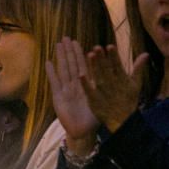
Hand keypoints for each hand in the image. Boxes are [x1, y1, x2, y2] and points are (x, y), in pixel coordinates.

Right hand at [46, 38, 99, 154]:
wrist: (82, 131)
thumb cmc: (94, 117)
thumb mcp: (103, 99)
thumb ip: (109, 85)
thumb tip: (120, 76)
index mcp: (86, 84)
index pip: (83, 65)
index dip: (80, 54)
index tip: (77, 42)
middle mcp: (75, 85)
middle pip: (71, 64)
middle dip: (69, 51)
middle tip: (66, 37)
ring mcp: (66, 89)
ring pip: (63, 70)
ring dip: (60, 57)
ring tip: (58, 44)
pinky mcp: (58, 97)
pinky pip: (54, 82)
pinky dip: (51, 73)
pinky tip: (48, 62)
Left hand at [82, 45, 147, 132]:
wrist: (123, 120)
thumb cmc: (129, 100)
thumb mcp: (136, 84)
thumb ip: (138, 68)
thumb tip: (145, 54)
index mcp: (122, 79)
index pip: (118, 66)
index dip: (114, 56)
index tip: (110, 46)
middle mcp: (112, 84)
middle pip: (106, 69)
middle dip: (102, 59)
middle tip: (97, 47)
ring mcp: (103, 92)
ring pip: (98, 77)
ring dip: (94, 67)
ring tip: (90, 55)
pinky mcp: (95, 99)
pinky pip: (89, 90)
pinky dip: (85, 84)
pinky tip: (81, 75)